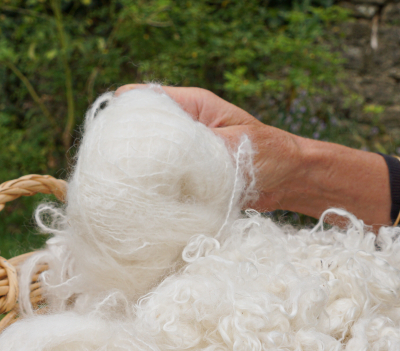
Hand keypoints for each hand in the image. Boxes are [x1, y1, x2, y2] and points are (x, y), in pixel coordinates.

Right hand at [114, 85, 391, 226]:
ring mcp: (187, 151)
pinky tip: (145, 203)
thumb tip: (165, 158)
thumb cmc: (271, 156)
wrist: (292, 181)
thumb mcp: (234, 148)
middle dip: (124, 147)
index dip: (120, 115)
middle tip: (109, 171)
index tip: (108, 139)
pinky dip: (157, 189)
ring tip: (121, 189)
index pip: (142, 98)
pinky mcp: (192, 174)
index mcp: (192, 106)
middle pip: (140, 129)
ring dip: (140, 172)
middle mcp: (185, 126)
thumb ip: (200, 149)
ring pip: (150, 157)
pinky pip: (165, 178)